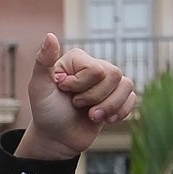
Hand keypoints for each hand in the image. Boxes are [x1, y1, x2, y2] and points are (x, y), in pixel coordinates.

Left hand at [13, 37, 137, 158]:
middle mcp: (94, 66)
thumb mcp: (39, 88)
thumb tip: (50, 35)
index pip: (96, 68)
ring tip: (90, 115)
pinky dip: (120, 112)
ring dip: (107, 106)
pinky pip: (133, 97)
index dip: (81, 85)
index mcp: (77, 58)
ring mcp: (107, 82)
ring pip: (127, 85)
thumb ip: (43, 62)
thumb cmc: (46, 112)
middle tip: (76, 104)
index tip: (64, 92)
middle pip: (114, 74)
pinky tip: (105, 119)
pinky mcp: (117, 97)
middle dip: (94, 97)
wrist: (57, 138)